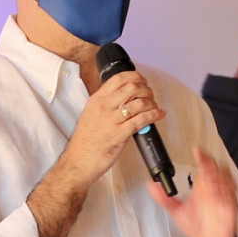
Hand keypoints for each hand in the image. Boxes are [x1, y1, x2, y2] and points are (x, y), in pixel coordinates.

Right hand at [60, 70, 164, 189]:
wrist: (79, 160)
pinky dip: (154, 115)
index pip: (118, 79)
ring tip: (154, 106)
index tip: (142, 80)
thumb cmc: (85, 141)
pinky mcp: (119, 134)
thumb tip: (126, 100)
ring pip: (139, 103)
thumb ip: (106, 105)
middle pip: (132, 87)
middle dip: (146, 89)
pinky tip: (158, 114)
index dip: (135, 76)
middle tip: (150, 95)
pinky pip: (142, 119)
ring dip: (152, 103)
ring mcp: (111, 120)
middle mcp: (104, 106)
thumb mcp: (91, 115)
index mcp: (96, 100)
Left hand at [151, 149, 237, 236]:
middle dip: (212, 167)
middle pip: (218, 169)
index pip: (204, 167)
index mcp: (202, 187)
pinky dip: (226, 192)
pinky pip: (231, 196)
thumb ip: (163, 198)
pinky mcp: (231, 208)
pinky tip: (218, 194)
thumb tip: (150, 184)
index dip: (203, 157)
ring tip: (210, 182)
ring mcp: (224, 198)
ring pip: (227, 179)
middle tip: (204, 169)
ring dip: (219, 178)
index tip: (197, 151)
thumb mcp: (176, 211)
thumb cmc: (195, 227)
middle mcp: (214, 189)